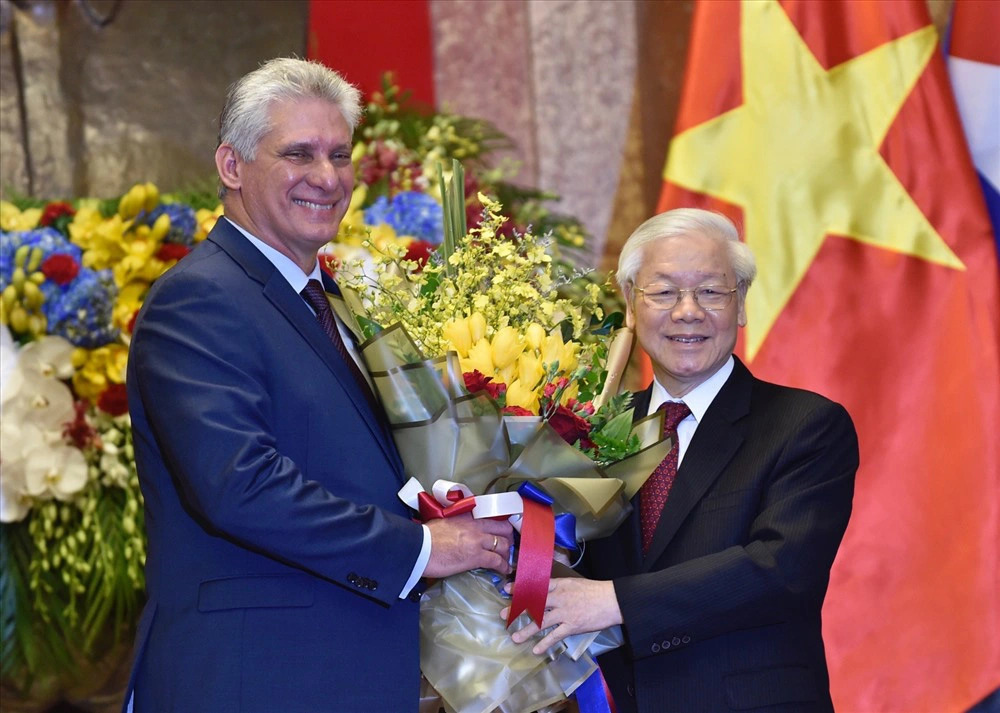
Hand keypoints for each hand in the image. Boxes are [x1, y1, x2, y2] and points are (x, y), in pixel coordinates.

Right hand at [424, 513, 512, 577]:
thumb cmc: (427, 536)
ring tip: (505, 560)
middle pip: (503, 530)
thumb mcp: (445, 521)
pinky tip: (504, 570)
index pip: (492, 517)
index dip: (500, 526)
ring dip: (506, 554)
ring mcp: (478, 540)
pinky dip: (503, 566)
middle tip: (506, 546)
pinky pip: (497, 561)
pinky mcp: (477, 556)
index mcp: (468, 516)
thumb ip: (457, 522)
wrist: (420, 548)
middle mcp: (477, 525)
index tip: (501, 532)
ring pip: (503, 545)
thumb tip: (458, 527)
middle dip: (508, 539)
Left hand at [500, 577, 622, 654]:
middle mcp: (559, 598)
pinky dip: (545, 643)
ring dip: (527, 630)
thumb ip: (560, 587)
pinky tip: (537, 650)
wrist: (611, 600)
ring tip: (515, 638)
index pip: (536, 586)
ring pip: (541, 621)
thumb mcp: (574, 583)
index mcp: (560, 585)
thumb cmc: (594, 591)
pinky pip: (555, 636)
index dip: (520, 587)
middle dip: (517, 610)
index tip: (507, 590)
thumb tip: (546, 591)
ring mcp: (565, 612)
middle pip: (533, 604)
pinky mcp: (572, 626)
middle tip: (504, 615)